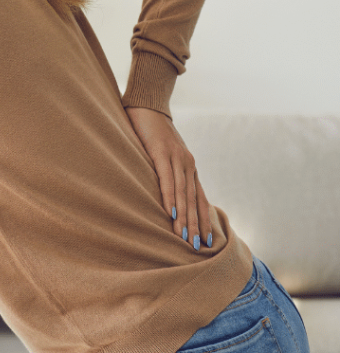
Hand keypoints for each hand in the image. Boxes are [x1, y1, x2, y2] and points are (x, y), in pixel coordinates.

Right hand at [125, 106, 211, 250]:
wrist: (146, 105)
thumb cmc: (150, 132)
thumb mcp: (161, 155)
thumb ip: (165, 172)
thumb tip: (163, 194)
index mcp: (188, 167)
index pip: (199, 198)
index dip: (203, 219)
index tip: (205, 240)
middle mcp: (188, 164)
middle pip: (194, 200)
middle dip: (196, 225)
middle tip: (197, 247)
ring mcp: (176, 158)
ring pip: (183, 194)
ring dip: (185, 217)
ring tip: (184, 237)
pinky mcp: (161, 153)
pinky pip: (167, 179)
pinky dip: (171, 197)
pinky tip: (171, 212)